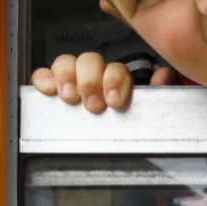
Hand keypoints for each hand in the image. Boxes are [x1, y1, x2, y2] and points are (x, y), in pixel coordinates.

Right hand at [30, 52, 174, 112]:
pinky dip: (44, 78)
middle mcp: (95, 78)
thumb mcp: (153, 110)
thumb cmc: (132, 124)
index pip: (115, 69)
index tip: (115, 100)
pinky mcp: (52, 90)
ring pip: (66, 63)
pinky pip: (43, 76)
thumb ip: (160, 92)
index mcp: (118, 81)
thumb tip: (163, 77)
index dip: (114, 80)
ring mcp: (72, 82)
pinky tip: (48, 88)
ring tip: (70, 96)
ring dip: (67, 77)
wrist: (120, 144)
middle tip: (93, 104)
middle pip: (88, 61)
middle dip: (89, 81)